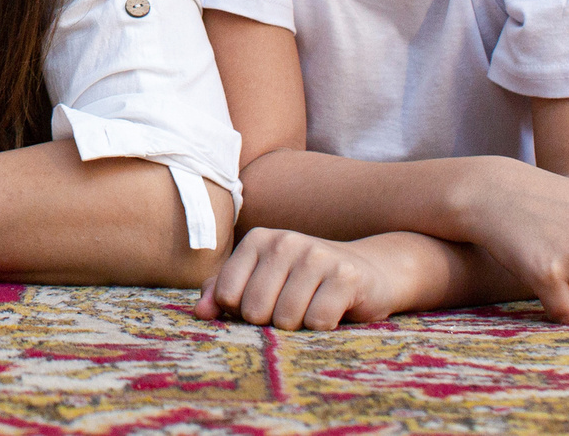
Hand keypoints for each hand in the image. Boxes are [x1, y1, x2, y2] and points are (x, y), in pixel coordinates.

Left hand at [196, 228, 398, 330]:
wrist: (369, 271)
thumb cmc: (305, 282)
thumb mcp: (263, 281)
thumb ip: (224, 293)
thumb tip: (199, 313)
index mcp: (258, 240)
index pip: (227, 295)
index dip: (242, 313)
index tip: (264, 305)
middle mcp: (284, 241)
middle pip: (255, 310)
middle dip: (271, 322)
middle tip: (291, 310)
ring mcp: (316, 256)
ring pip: (286, 319)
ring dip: (298, 327)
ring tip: (311, 309)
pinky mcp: (345, 276)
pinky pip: (317, 322)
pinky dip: (323, 328)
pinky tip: (333, 311)